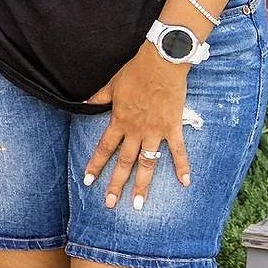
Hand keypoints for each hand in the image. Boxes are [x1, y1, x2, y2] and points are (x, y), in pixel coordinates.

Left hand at [81, 46, 193, 209]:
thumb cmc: (136, 72)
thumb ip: (98, 98)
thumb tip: (82, 103)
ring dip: (142, 185)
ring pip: (147, 163)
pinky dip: (182, 166)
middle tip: (109, 204)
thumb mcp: (111, 85)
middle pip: (124, 162)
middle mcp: (136, 131)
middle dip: (116, 184)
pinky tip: (185, 183)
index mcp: (119, 121)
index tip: (88, 182)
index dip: (96, 165)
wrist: (162, 63)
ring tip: (138, 204)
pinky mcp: (173, 128)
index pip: (104, 148)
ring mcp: (155, 131)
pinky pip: (179, 151)